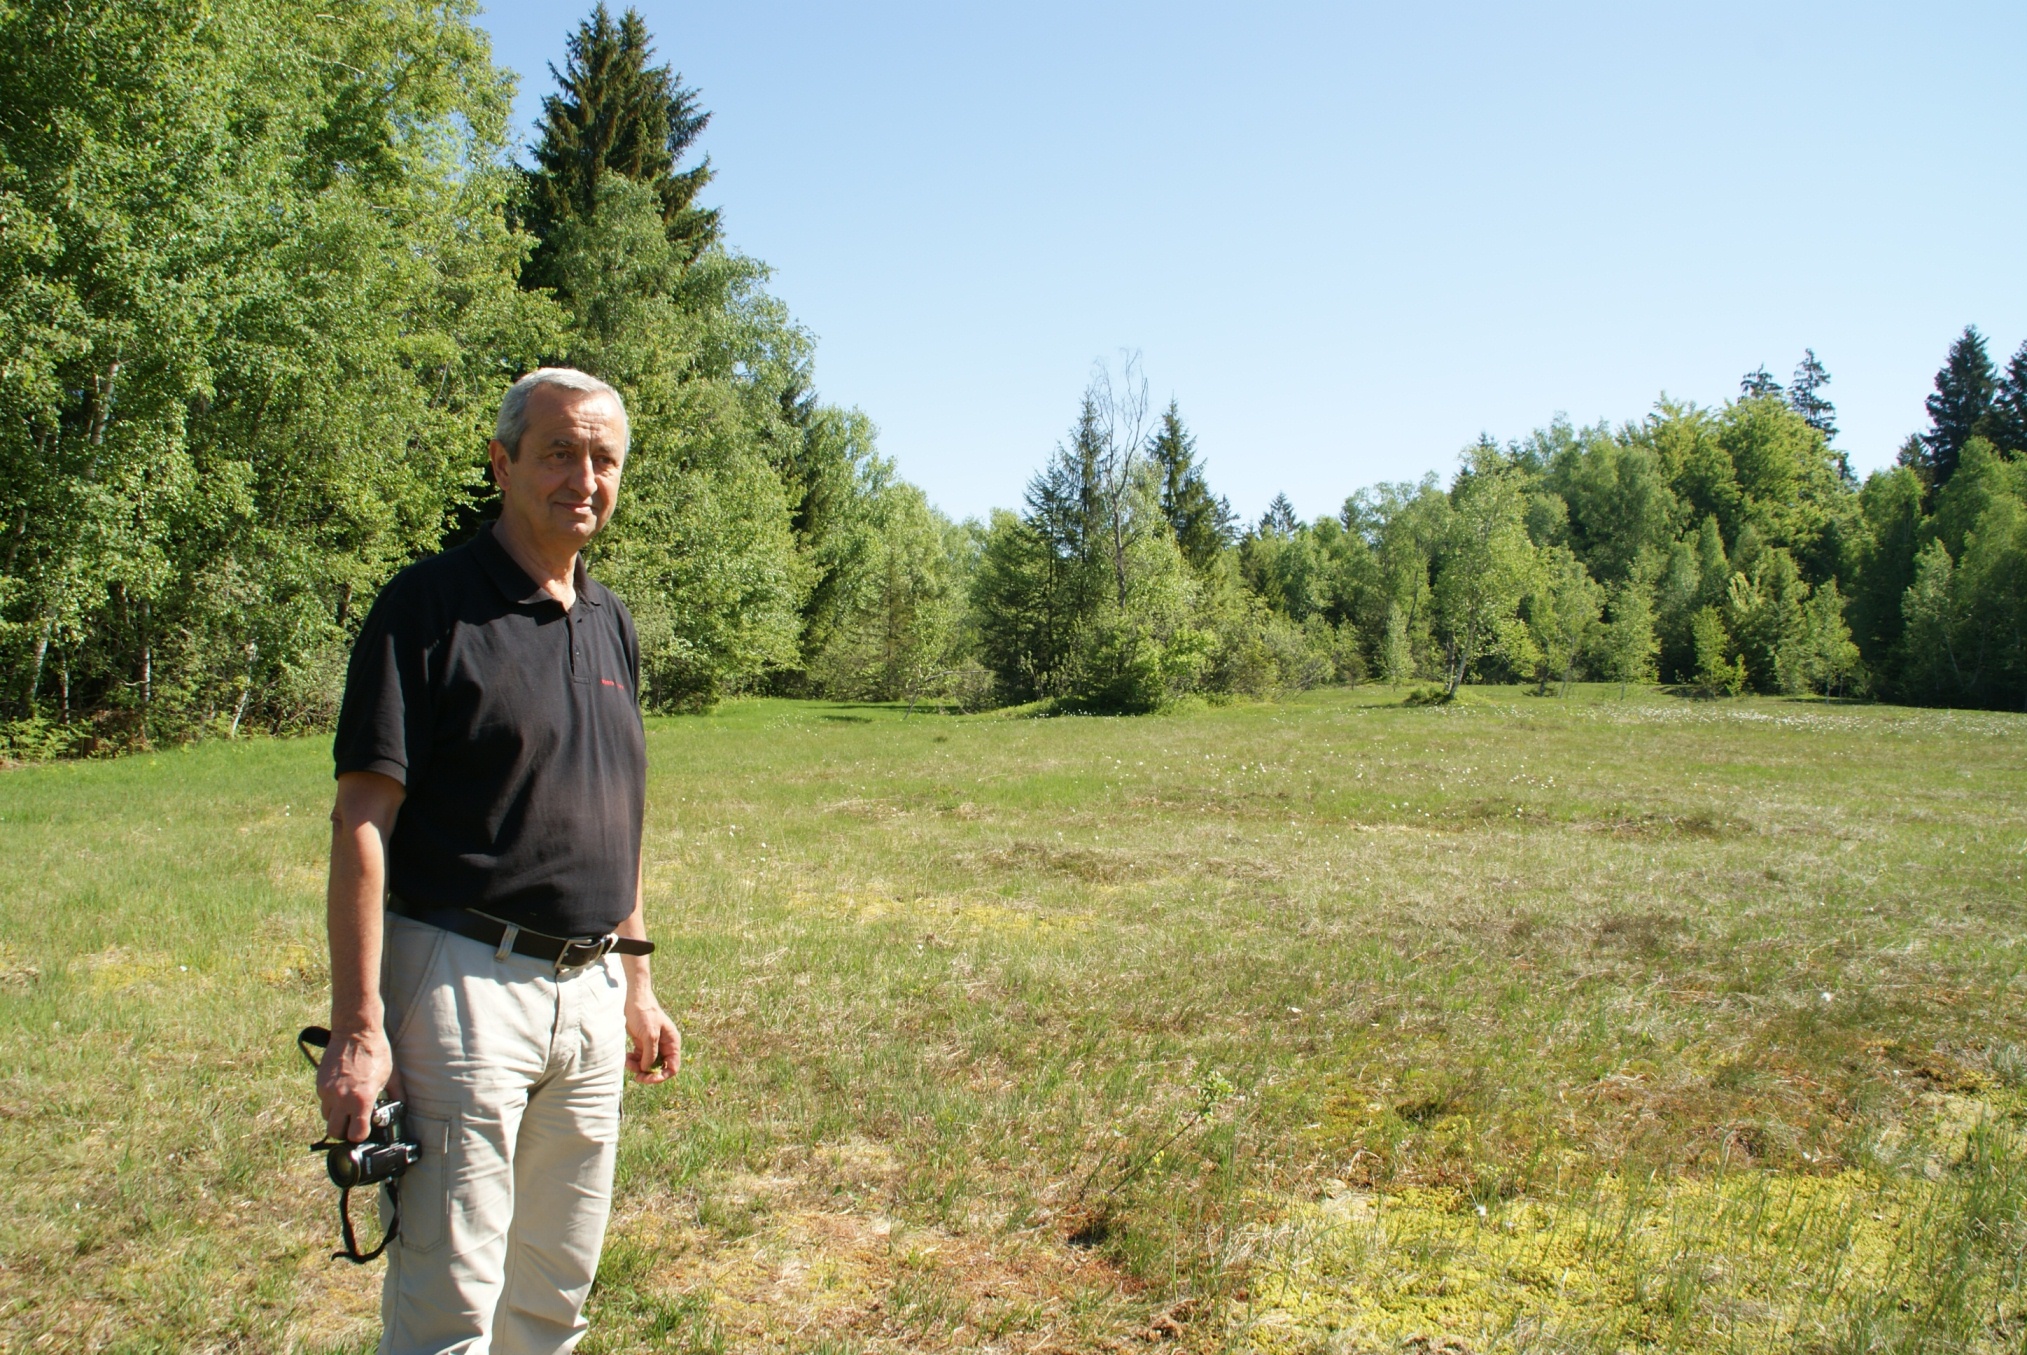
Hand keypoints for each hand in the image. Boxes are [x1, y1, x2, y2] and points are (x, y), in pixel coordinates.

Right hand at [317, 1025, 396, 1141]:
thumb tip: (403, 1108)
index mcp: (361, 1099)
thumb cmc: (375, 1051)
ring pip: (326, 1117)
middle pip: (335, 1132)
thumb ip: (397, 1095)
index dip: (361, 1135)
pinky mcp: (319, 1082)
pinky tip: (342, 1091)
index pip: (356, 1134)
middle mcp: (341, 1098)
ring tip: (347, 1107)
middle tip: (353, 1123)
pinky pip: (322, 1101)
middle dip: (344, 1131)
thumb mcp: (392, 1075)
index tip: (364, 1130)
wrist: (355, 1031)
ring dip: (336, 1116)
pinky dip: (330, 1101)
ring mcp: (327, 1091)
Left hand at [624, 992, 680, 1083]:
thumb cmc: (644, 1013)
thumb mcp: (650, 1034)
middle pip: (660, 1068)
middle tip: (637, 1077)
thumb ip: (650, 1053)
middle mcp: (664, 1046)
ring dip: (638, 1067)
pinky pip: (639, 1059)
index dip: (662, 1076)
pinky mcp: (642, 1044)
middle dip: (648, 1074)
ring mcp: (653, 1045)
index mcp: (672, 1043)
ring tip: (628, 1062)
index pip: (672, 1067)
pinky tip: (627, 1056)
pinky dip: (633, 1061)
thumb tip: (647, 1069)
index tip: (649, 1078)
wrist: (632, 999)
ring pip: (648, 1065)